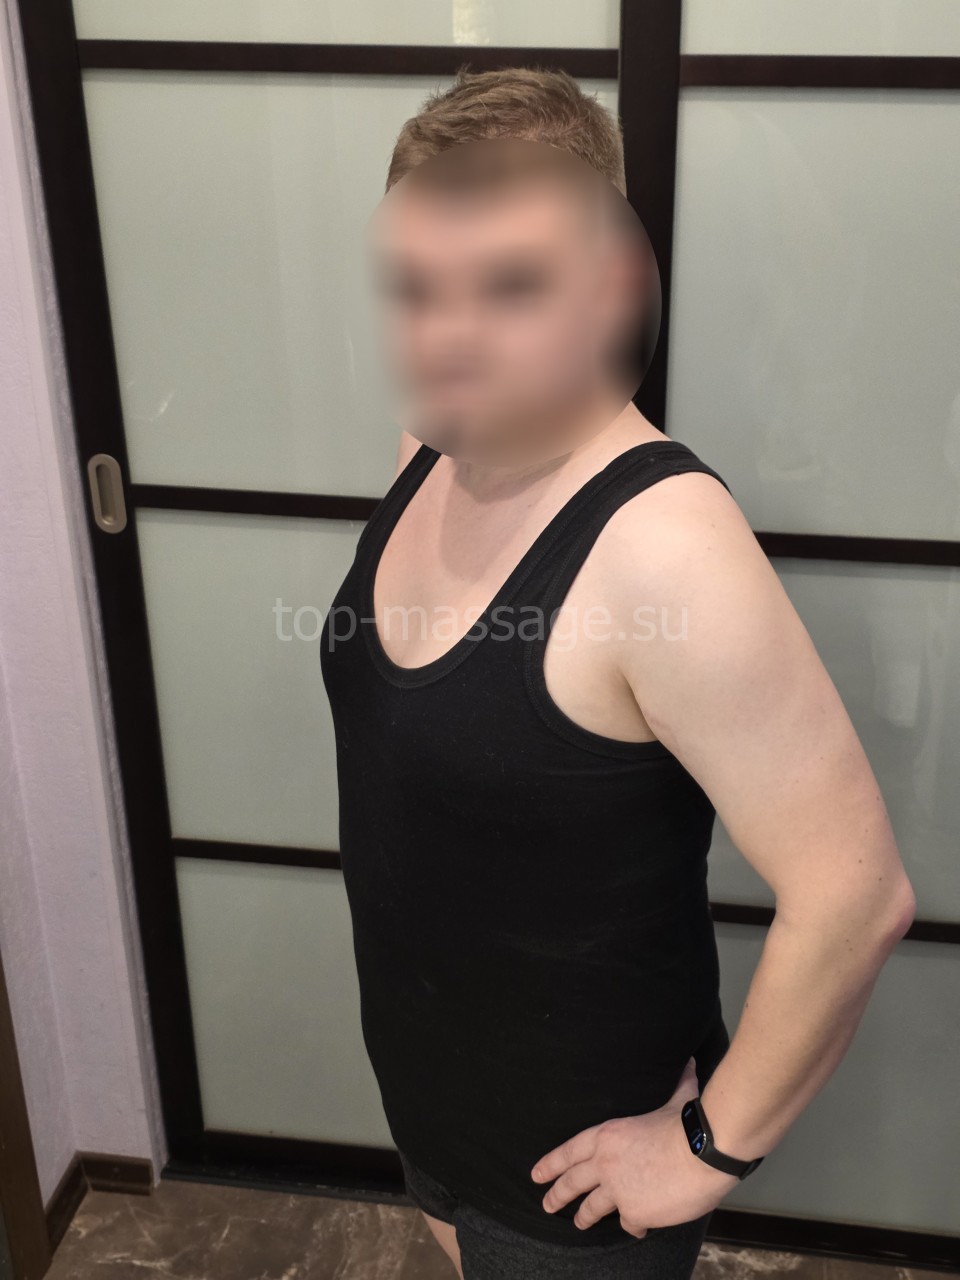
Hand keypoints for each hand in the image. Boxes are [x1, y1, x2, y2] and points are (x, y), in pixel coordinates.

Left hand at [529, 1056, 737, 1236]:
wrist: (702, 1153)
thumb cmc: (687, 1123)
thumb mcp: (676, 1098)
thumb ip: (678, 1085)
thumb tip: (690, 1064)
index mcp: (608, 1135)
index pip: (570, 1150)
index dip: (551, 1163)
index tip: (537, 1174)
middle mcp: (606, 1164)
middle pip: (572, 1182)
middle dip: (557, 1195)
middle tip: (547, 1204)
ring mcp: (618, 1190)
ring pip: (593, 1208)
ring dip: (586, 1216)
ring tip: (580, 1222)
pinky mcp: (635, 1212)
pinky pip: (629, 1224)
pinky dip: (633, 1226)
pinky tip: (637, 1229)